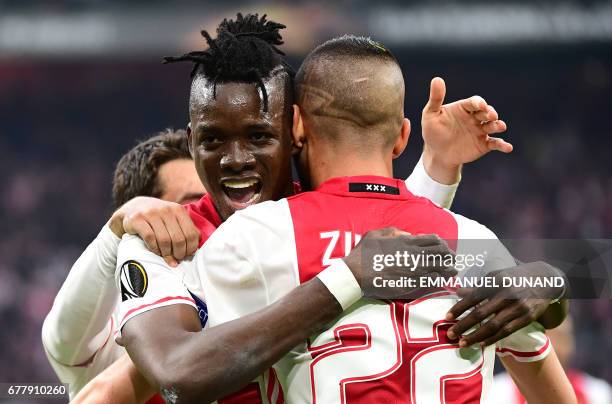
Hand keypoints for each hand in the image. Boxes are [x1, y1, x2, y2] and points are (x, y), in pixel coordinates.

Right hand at [109, 197, 199, 265]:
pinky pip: (150, 238)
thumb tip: (194, 250)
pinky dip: (154, 248)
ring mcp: (151, 213)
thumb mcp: (173, 219)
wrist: (132, 208)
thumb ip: (185, 230)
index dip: (190, 248)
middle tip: (176, 260)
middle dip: (179, 253)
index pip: (191, 234)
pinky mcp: (138, 219)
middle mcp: (166, 210)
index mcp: (178, 210)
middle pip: (179, 239)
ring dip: (166, 253)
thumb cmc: (157, 218)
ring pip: (165, 240)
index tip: (186, 255)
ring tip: (166, 257)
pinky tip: (156, 251)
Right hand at [343, 227, 456, 299]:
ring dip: (448, 270)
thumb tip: (408, 235)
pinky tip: (442, 282)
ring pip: (439, 269)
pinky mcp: (411, 285)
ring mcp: (414, 271)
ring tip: (453, 271)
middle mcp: (414, 256)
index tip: (444, 247)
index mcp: (407, 242)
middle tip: (452, 259)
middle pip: (441, 254)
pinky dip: (439, 281)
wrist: (356, 275)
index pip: (433, 240)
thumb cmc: (363, 253)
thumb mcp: (377, 234)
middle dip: (449, 256)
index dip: (442, 243)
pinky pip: (431, 283)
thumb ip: (395, 232)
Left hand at [421, 77, 511, 183]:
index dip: (478, 103)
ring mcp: (480, 131)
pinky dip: (503, 145)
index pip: (473, 102)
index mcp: (464, 108)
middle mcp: (475, 118)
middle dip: (490, 113)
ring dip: (498, 125)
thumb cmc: (433, 131)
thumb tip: (437, 79)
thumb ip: (436, 98)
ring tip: (501, 126)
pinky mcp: (483, 144)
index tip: (479, 105)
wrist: (437, 153)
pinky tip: (508, 147)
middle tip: (491, 116)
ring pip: (492, 126)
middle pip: (486, 113)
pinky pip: (495, 144)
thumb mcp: (430, 114)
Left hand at [445, 261, 564, 346]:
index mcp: (497, 281)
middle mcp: (507, 294)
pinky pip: (507, 331)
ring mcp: (519, 307)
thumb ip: (478, 285)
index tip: (447, 316)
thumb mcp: (496, 275)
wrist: (545, 279)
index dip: (459, 307)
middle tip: (450, 334)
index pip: (474, 296)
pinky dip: (493, 339)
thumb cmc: (514, 277)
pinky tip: (481, 344)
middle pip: (481, 313)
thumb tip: (458, 292)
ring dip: (476, 336)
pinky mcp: (528, 317)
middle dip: (464, 325)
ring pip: (493, 325)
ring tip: (462, 343)